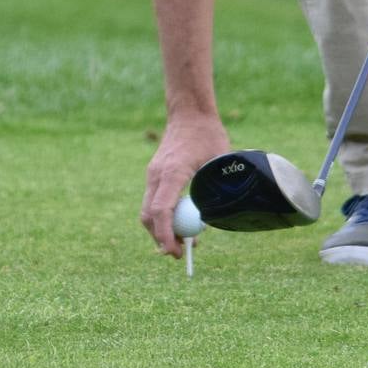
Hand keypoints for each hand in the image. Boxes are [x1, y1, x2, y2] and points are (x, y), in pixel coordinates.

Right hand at [140, 112, 231, 257]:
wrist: (189, 113)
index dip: (166, 235)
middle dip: (161, 239)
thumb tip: (217, 221)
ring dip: (161, 230)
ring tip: (183, 242)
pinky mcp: (154, 174)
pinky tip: (179, 223)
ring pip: (147, 211)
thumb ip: (218, 190)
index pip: (160, 211)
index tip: (175, 252)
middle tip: (181, 254)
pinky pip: (152, 202)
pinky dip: (161, 217)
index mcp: (173, 172)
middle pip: (149, 216)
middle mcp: (157, 175)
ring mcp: (153, 174)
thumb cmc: (208, 135)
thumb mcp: (220, 162)